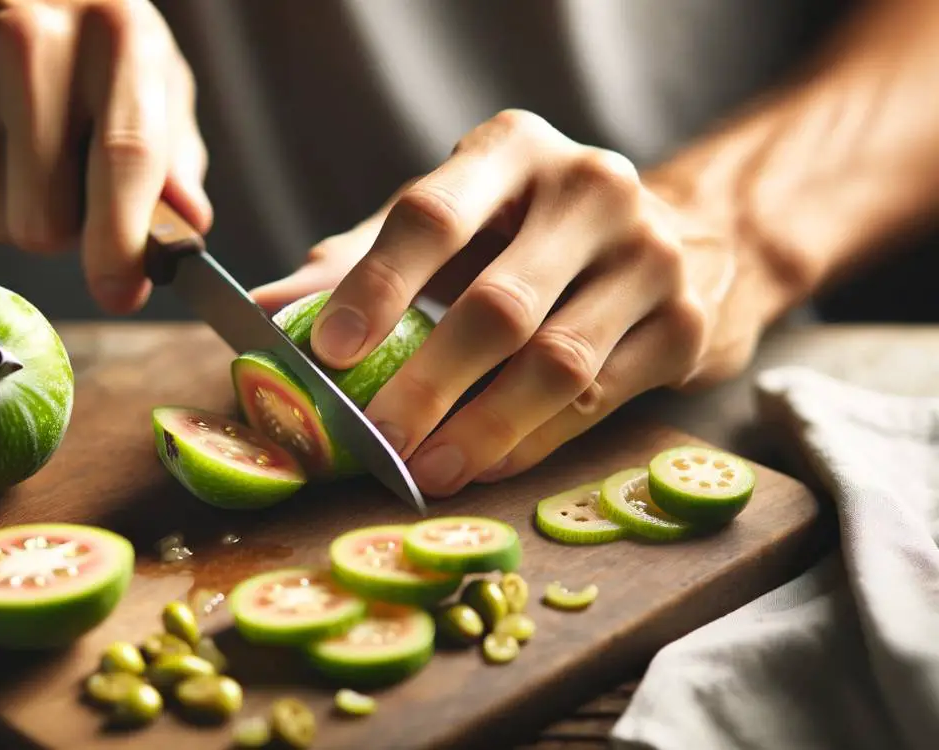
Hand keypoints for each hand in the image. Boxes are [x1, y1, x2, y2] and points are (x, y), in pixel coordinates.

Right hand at [0, 0, 210, 312]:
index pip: (123, 156)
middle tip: (75, 178)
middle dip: (69, 229)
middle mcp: (28, 44)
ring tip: (28, 138)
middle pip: (45, 222)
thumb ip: (175, 152)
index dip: (121, 242)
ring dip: (24, 207)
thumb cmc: (81, 30)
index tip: (122, 292)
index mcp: (114, 34)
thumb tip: (188, 225)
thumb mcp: (149, 67)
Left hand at [253, 110, 760, 497]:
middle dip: (426, 385)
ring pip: (557, 362)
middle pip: (498, 304)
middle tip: (373, 442)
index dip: (375, 288)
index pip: (432, 215)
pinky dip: (534, 442)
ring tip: (424, 471)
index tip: (326, 353)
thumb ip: (363, 261)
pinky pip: (600, 399)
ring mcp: (651, 254)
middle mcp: (592, 187)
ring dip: (481, 429)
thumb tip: (266, 311)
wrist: (687, 232)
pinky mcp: (687, 322)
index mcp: (513, 150)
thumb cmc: (533, 231)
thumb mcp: (455, 221)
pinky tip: (485, 466)